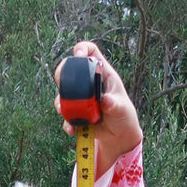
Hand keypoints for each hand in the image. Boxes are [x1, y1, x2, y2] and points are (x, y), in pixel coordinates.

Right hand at [54, 41, 142, 175]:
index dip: (83, 49)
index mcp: (103, 74)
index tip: (78, 55)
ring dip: (62, 102)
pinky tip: (71, 128)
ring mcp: (81, 98)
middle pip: (71, 70)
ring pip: (64, 93)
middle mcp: (89, 83)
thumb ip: (114, 104)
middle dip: (63, 74)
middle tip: (62, 83)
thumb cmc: (124, 116)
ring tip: (64, 111)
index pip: (91, 52)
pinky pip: (67, 115)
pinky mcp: (77, 112)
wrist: (119, 137)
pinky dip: (66, 122)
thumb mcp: (122, 108)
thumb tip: (106, 101)